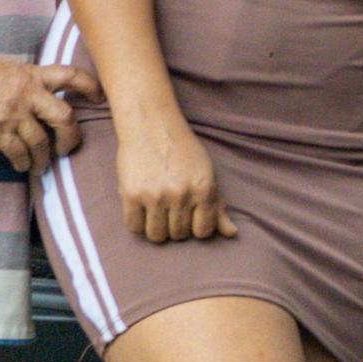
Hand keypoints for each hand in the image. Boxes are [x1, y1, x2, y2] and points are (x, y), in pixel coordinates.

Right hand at [0, 50, 92, 172]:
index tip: (100, 97)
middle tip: (68, 148)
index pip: (71, 76)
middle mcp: (28, 94)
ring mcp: (13, 114)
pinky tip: (22, 167)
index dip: (90, 86)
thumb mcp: (10, 67)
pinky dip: (22, 163)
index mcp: (33, 75)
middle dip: (71, 137)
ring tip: (42, 165)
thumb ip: (31, 79)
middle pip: (64, 118)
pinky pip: (17, 152)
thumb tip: (46, 93)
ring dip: (44, 158)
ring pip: (41, 142)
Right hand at [117, 110, 225, 244]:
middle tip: (171, 210)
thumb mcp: (206, 173)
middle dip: (176, 227)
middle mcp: (180, 194)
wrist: (151, 126)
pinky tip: (141, 210)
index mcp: (203, 188)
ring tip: (157, 212)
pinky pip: (134, 227)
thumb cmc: (182, 151)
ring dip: (157, 228)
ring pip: (157, 236)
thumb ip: (217, 206)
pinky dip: (137, 223)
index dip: (196, 228)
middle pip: (179, 235)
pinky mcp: (131, 194)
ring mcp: (154, 195)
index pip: (203, 231)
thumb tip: (231, 234)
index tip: (190, 218)